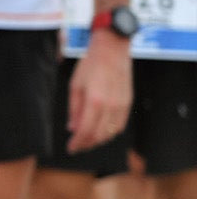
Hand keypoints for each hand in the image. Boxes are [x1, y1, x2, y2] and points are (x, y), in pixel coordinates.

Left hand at [65, 30, 132, 152]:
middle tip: (77, 147)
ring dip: (98, 140)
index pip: (86, 131)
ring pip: (110, 133)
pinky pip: (120, 125)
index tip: (70, 148)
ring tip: (87, 141)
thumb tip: (72, 128)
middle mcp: (110, 106)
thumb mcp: (75, 85)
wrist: (112, 50)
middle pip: (99, 135)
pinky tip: (101, 132)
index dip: (78, 143)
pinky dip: (109, 132)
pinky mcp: (128, 103)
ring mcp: (121, 106)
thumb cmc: (90, 65)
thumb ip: (74, 109)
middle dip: (87, 144)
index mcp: (95, 101)